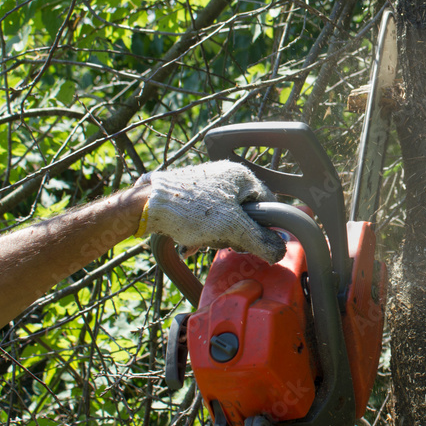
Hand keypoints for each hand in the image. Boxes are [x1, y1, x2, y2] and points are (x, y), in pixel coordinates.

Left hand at [135, 161, 286, 262]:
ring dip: (217, 234)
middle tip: (225, 242)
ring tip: (202, 240)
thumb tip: (280, 251)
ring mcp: (206, 182)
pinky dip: (202, 230)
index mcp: (241, 175)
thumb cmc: (190, 210)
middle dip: (235, 232)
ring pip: (225, 216)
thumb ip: (260, 240)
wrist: (145, 206)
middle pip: (245, 211)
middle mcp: (225, 174)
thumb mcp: (232, 228)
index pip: (268, 203)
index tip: (255, 243)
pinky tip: (192, 240)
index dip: (265, 226)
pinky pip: (206, 215)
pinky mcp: (190, 192)